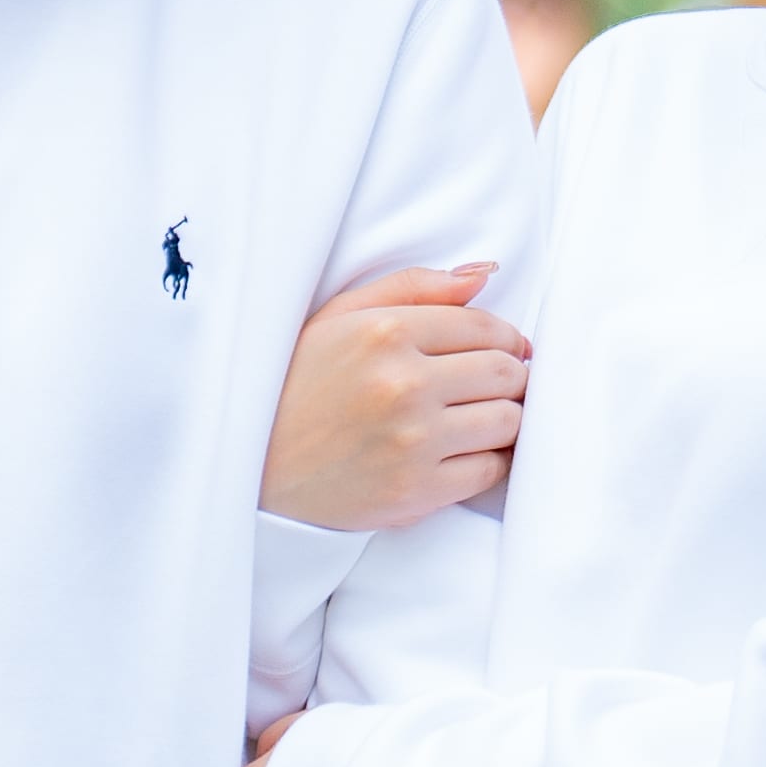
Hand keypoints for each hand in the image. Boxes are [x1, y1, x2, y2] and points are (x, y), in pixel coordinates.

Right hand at [264, 261, 525, 531]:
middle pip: (506, 373)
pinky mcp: (416, 492)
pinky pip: (489, 470)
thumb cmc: (296, 384)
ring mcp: (412, 442)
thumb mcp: (338, 317)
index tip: (505, 350)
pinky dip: (487, 461)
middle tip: (498, 384)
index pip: (484, 326)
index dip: (506, 338)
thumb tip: (483, 275)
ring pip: (507, 421)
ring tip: (480, 417)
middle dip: (513, 376)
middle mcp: (403, 384)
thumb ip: (413, 288)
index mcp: (385, 332)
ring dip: (504, 418)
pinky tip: (462, 452)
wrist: (253, 465)